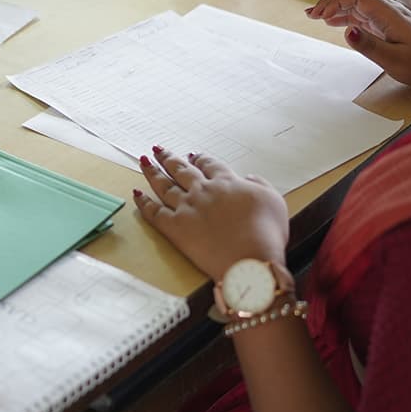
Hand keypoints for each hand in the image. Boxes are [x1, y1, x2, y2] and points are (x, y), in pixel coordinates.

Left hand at [133, 148, 288, 282]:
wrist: (250, 261)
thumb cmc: (266, 233)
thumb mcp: (274, 200)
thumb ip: (260, 184)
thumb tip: (248, 178)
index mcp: (226, 182)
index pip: (209, 165)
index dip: (200, 159)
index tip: (192, 155)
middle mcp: (203, 191)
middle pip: (182, 170)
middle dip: (169, 158)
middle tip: (158, 150)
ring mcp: (187, 208)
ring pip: (164, 185)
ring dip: (152, 172)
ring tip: (144, 161)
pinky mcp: (175, 229)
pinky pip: (154, 212)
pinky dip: (143, 202)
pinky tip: (136, 194)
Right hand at [305, 0, 410, 92]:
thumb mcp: (394, 61)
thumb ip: (369, 45)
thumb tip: (348, 31)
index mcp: (392, 14)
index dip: (336, 0)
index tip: (320, 15)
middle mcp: (390, 10)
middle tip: (312, 13)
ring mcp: (388, 15)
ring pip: (358, 1)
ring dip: (336, 5)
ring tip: (316, 15)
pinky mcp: (388, 23)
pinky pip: (363, 12)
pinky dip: (345, 14)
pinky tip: (334, 22)